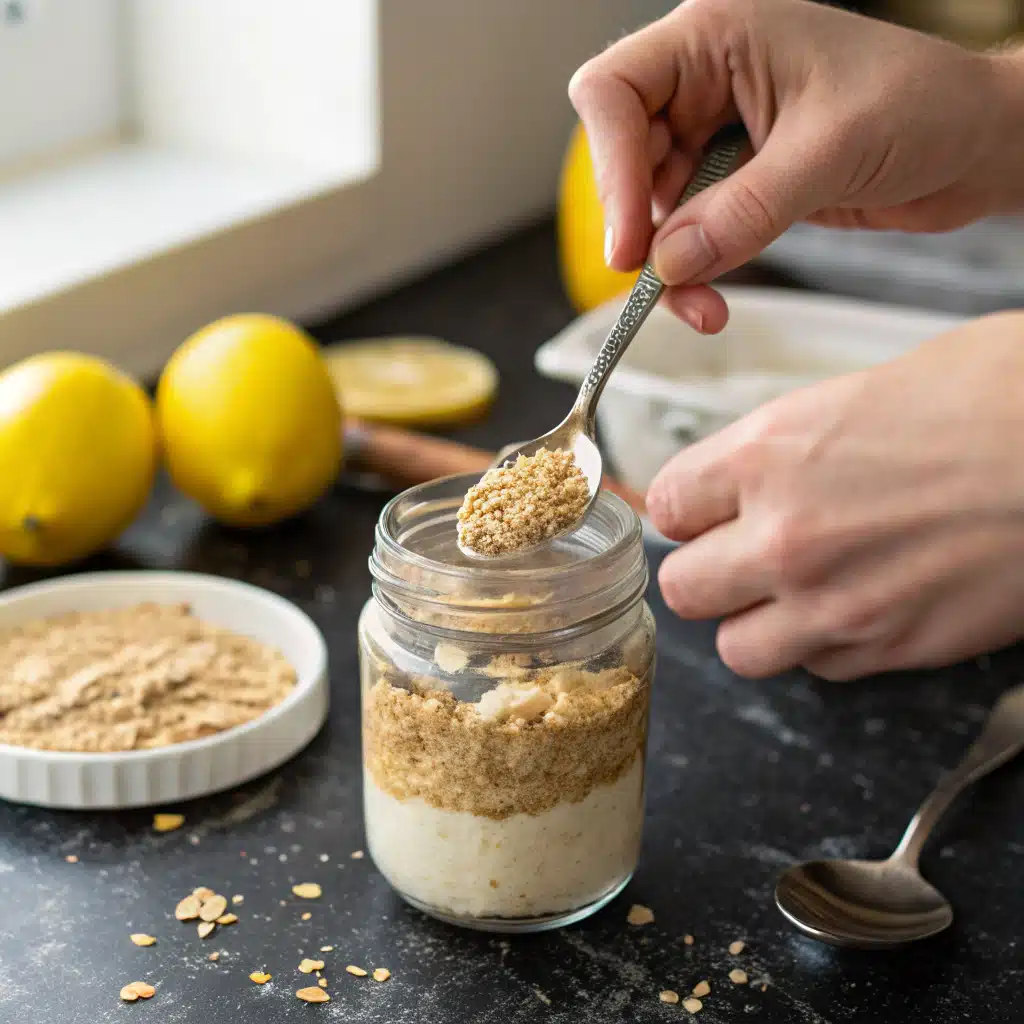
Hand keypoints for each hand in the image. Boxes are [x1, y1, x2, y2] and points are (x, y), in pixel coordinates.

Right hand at [569, 0, 1023, 332]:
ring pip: (654, 209)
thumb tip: (668, 263)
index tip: (631, 242)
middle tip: (656, 282)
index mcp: (716, 38)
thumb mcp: (831, 151)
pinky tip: (711, 302)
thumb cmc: (926, 105)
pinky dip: (694, 274)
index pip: (614, 93)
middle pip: (624, 159)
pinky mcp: (735, 184)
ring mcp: (717, 136)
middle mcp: (704, 83)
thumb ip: (744, 209)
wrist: (978, 146)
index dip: (610, 169)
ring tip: (701, 307)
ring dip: (669, 267)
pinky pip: (690, 234)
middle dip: (640, 228)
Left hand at [647, 312, 1023, 680]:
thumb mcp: (859, 393)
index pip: (664, 506)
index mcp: (768, 454)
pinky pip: (816, 668)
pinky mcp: (891, 648)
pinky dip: (824, 646)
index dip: (685, 509)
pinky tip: (860, 605)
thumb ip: (781, 448)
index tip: (702, 510)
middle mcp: (786, 536)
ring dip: (755, 622)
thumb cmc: (996, 397)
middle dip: (706, 571)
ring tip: (794, 592)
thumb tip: (744, 475)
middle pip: (681, 588)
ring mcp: (836, 602)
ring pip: (735, 648)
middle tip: (740, 555)